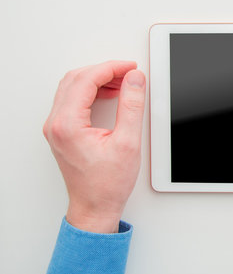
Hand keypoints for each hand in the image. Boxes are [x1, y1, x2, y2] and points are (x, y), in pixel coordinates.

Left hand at [43, 61, 145, 231]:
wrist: (95, 206)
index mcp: (68, 125)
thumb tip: (134, 80)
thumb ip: (132, 106)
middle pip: (76, 79)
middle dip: (104, 70)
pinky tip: (109, 94)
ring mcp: (57, 128)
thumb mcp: (128, 142)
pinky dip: (91, 92)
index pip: (86, 80)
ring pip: (72, 87)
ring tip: (122, 82)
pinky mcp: (62, 132)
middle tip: (128, 72)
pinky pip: (72, 100)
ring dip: (97, 80)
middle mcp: (56, 124)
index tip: (130, 67)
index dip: (111, 68)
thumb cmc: (107, 184)